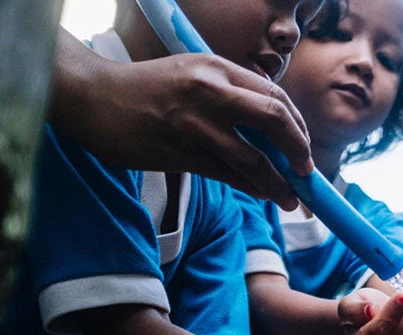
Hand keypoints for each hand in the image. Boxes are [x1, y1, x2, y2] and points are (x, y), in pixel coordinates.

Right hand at [54, 35, 313, 209]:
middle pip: (276, 120)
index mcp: (218, 68)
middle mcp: (211, 92)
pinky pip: (226, 175)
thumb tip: (273, 128)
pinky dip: (249, 188)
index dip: (298, 126)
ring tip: (290, 199)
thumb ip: (230, 94)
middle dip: (300, 151)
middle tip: (308, 173)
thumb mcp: (193, 75)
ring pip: (253, 158)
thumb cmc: (146, 89)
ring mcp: (195, 124)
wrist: (94, 98)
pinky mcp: (179, 152)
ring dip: (278, 183)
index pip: (276, 97)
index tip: (304, 147)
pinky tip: (262, 195)